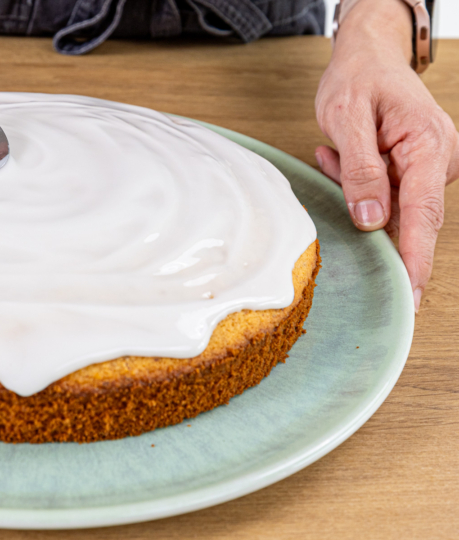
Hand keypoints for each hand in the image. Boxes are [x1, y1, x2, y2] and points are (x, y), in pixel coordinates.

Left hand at [315, 0, 458, 311]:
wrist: (367, 56)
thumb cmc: (358, 78)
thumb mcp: (347, 117)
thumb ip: (359, 170)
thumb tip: (370, 221)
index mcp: (429, 147)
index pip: (422, 217)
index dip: (413, 262)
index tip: (409, 299)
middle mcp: (437, 162)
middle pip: (403, 216)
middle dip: (364, 210)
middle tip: (336, 161)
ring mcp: (426, 169)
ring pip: (385, 207)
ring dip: (353, 189)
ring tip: (337, 148)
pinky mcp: (411, 172)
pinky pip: (380, 196)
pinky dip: (354, 183)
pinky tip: (339, 152)